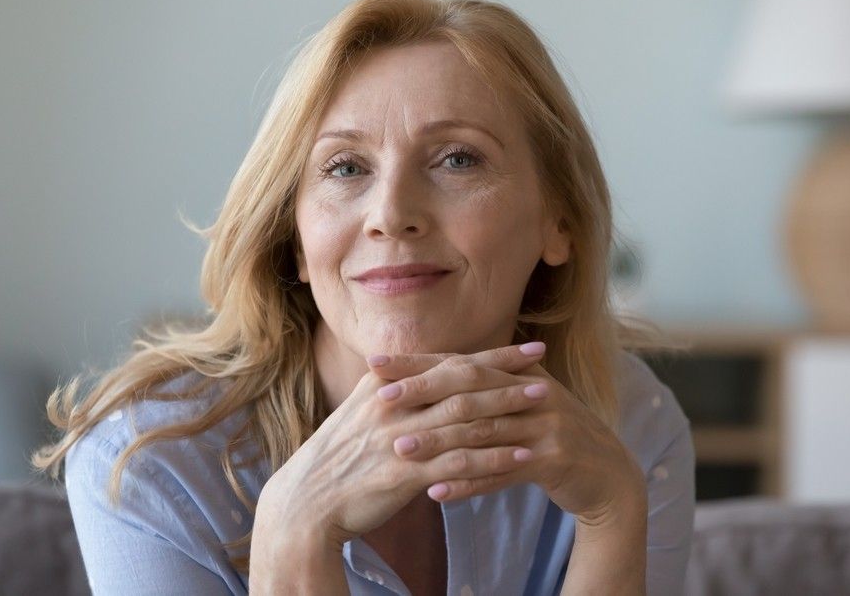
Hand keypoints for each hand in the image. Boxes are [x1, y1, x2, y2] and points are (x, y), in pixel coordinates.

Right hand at [254, 343, 550, 548]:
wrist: (305, 502)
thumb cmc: (338, 458)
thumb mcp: (361, 412)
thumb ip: (397, 393)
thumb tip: (431, 378)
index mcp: (384, 384)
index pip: (448, 362)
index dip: (490, 354)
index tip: (526, 347)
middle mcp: (392, 403)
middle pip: (461, 383)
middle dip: (506, 374)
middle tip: (544, 369)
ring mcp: (399, 437)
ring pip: (465, 418)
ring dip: (508, 410)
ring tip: (544, 406)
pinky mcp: (404, 473)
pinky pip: (459, 462)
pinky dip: (494, 458)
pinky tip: (523, 457)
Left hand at [372, 343, 646, 529]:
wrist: (610, 474)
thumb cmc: (553, 438)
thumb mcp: (523, 405)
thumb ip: (486, 390)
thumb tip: (432, 374)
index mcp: (520, 374)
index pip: (461, 362)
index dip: (419, 362)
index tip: (375, 363)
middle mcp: (533, 392)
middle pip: (470, 388)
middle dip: (423, 392)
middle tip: (381, 400)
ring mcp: (547, 424)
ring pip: (483, 431)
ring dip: (439, 441)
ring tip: (400, 449)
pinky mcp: (556, 459)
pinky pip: (503, 472)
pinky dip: (469, 482)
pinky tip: (436, 491)